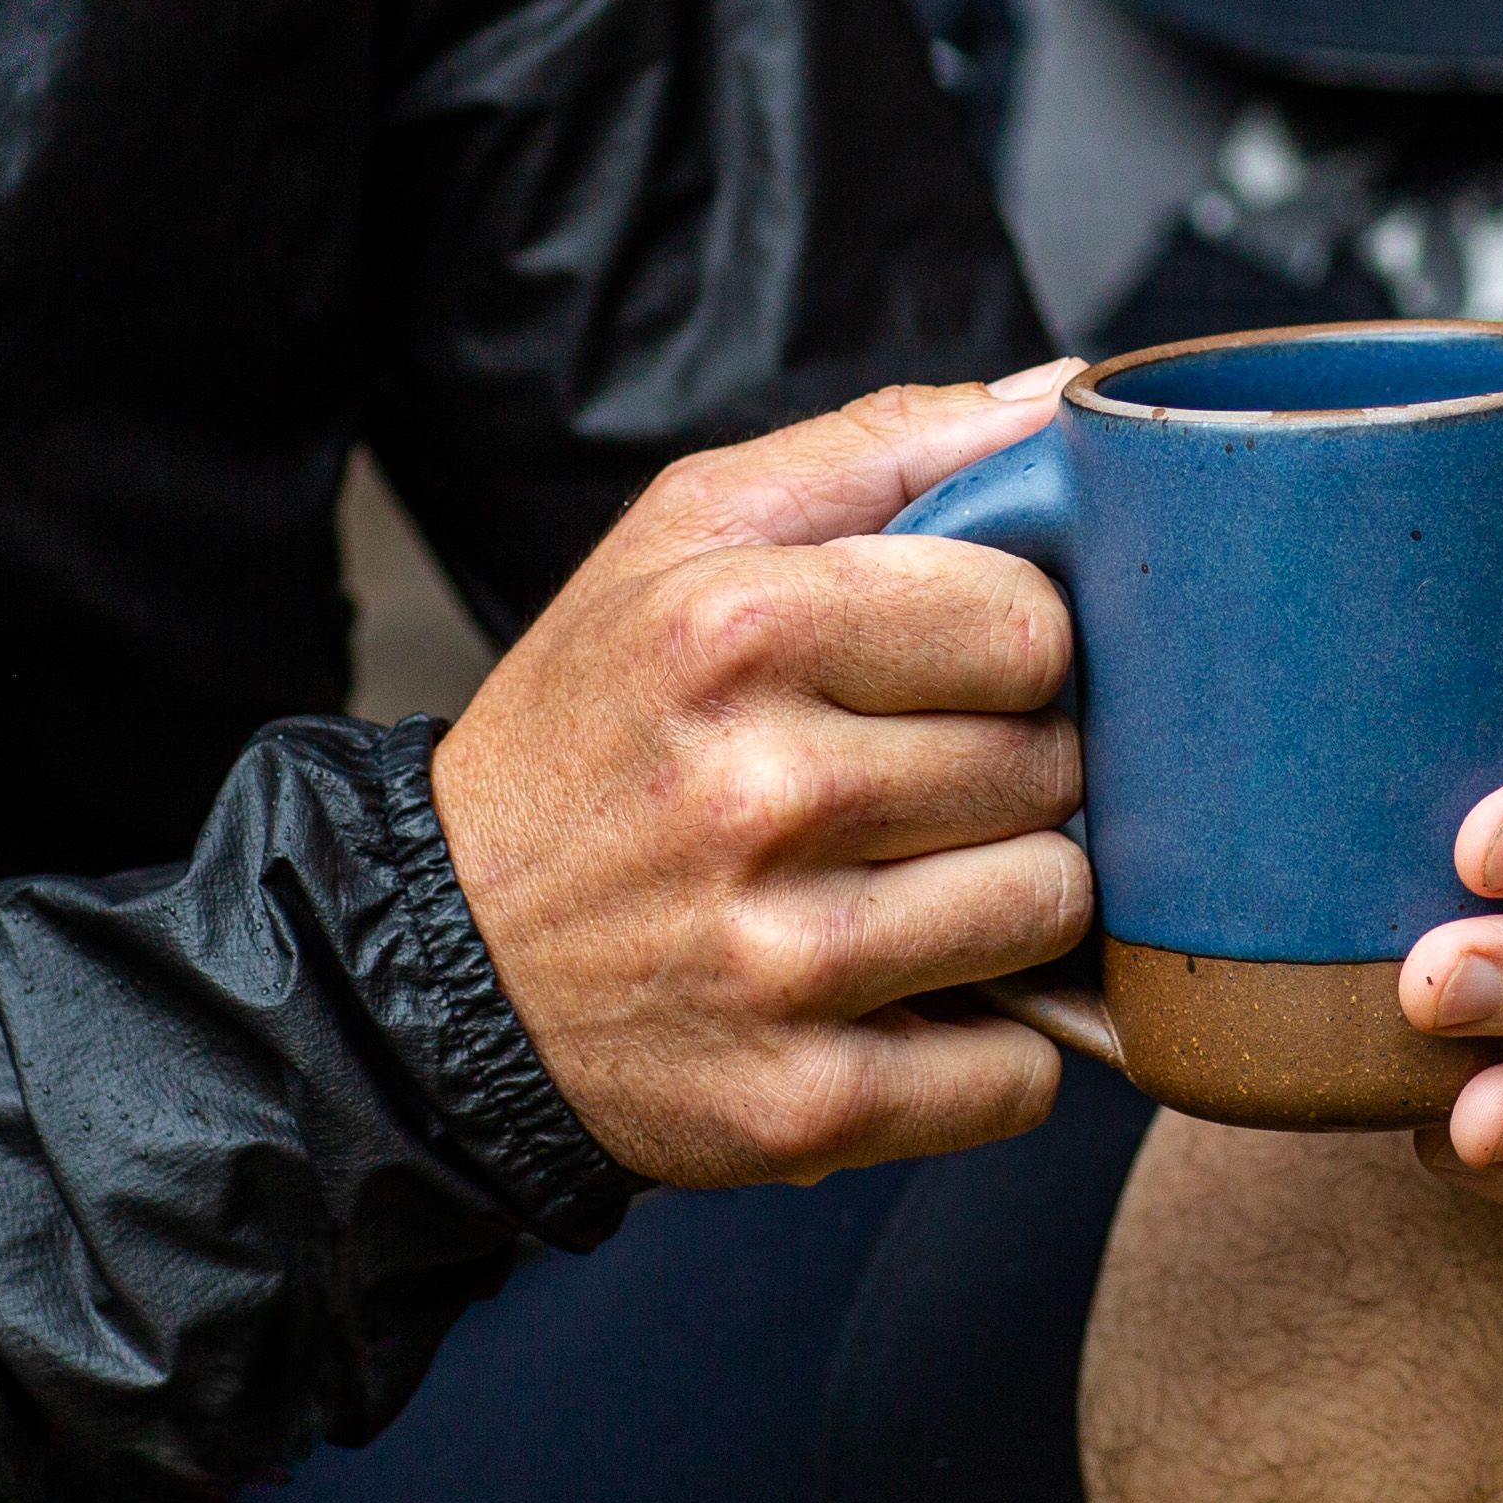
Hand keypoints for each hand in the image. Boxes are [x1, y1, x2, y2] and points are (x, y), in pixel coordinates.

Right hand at [431, 374, 1094, 1192]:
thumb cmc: (591, 734)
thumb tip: (1063, 399)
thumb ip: (878, 451)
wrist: (440, 968)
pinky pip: (1021, 1076)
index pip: (1028, 622)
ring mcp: (783, 961)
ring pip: (1054, 908)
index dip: (1018, 646)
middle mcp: (757, 792)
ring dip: (1011, 903)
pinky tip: (904, 1000)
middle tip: (922, 786)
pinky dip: (990, 1048)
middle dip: (1015, 770)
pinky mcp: (804, 1103)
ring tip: (910, 887)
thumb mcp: (678, 541)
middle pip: (1052, 764)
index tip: (955, 671)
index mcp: (732, 628)